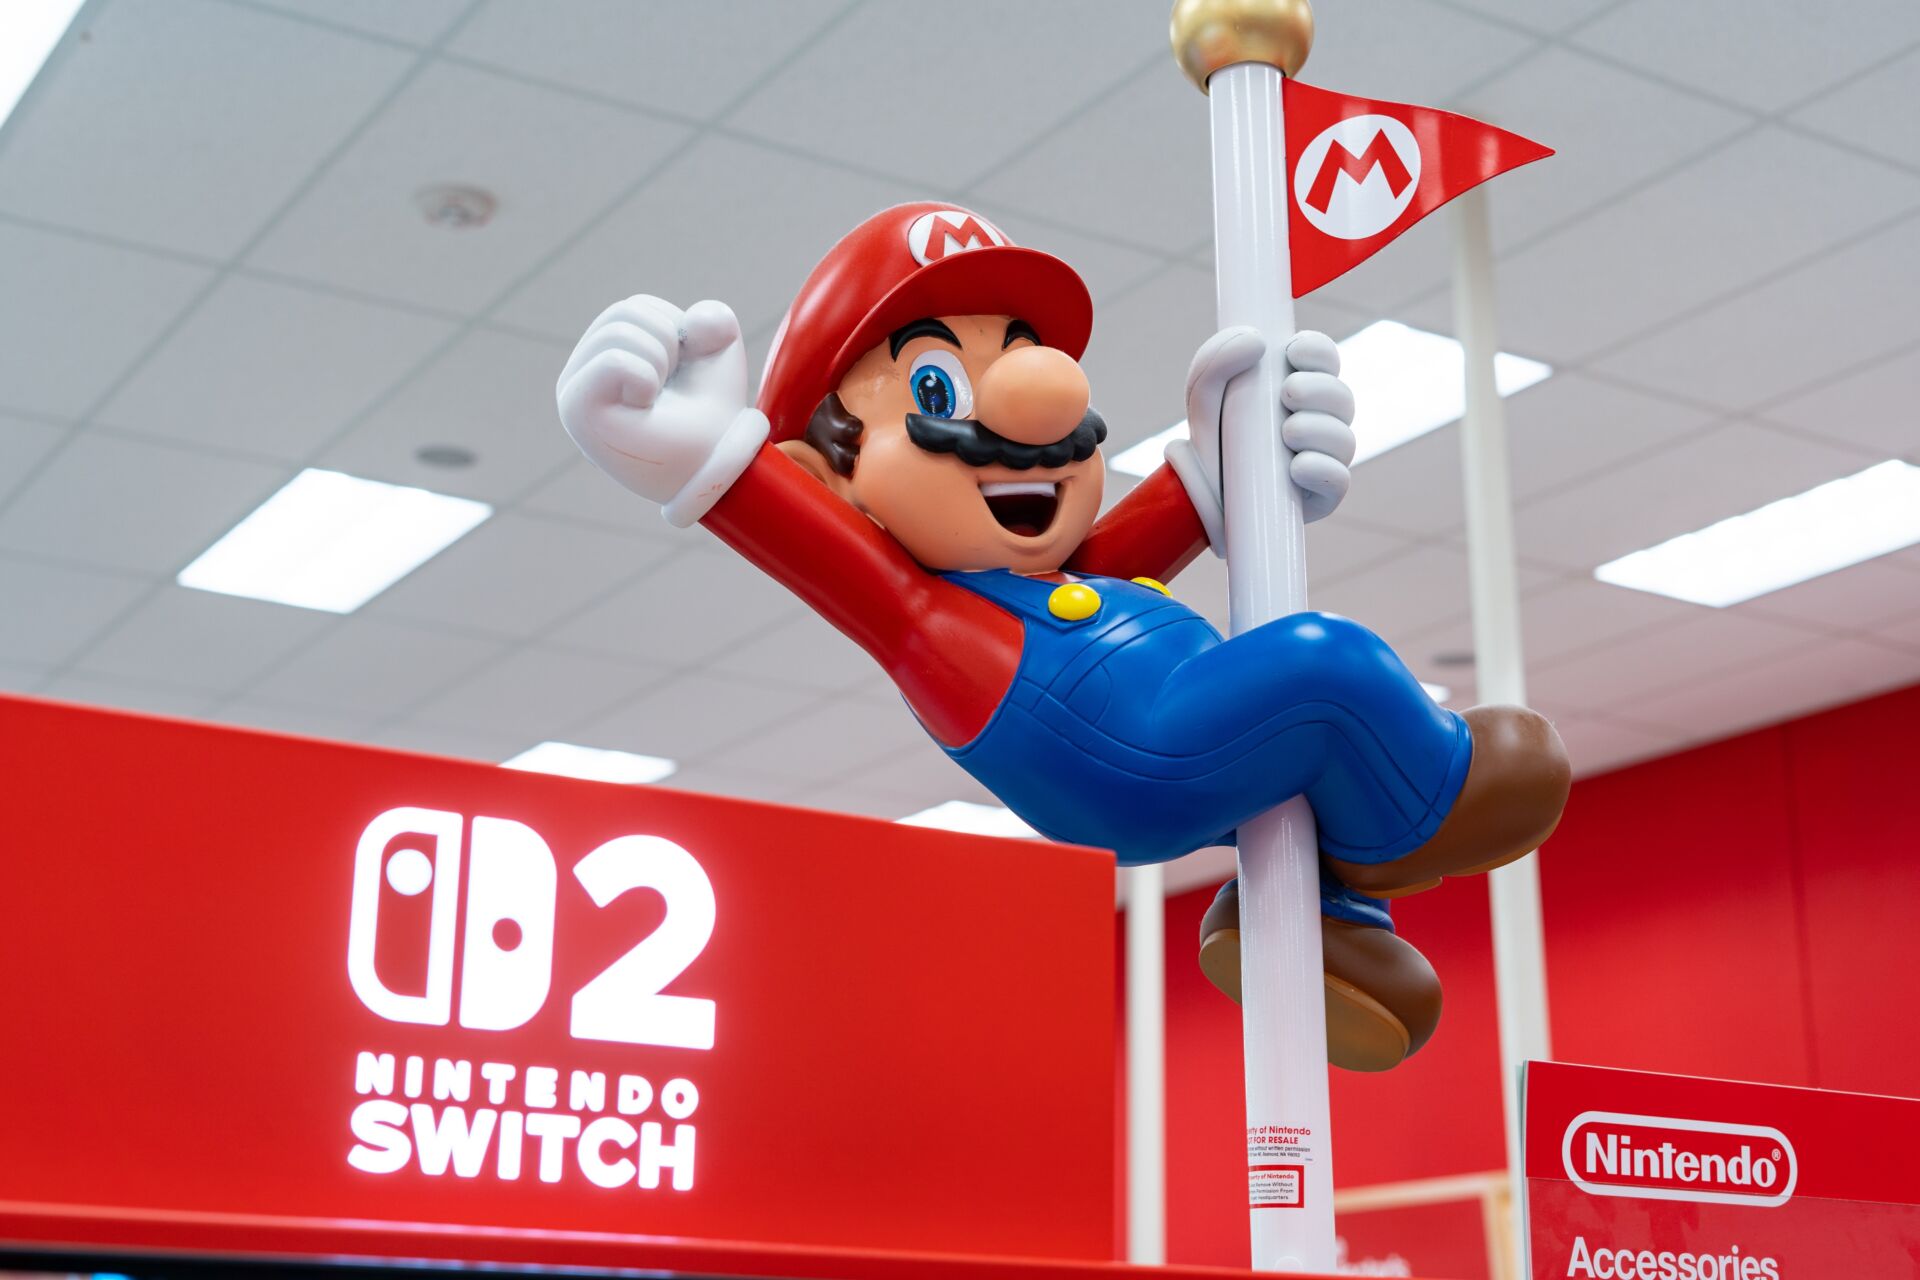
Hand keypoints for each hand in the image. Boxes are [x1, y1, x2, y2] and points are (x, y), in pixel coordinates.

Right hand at [556, 295, 768, 525]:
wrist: (715, 462)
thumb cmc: (711, 413)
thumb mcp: (719, 353)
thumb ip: (713, 318)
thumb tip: (696, 321)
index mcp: (604, 354)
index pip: (635, 307)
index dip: (676, 332)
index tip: (680, 375)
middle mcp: (580, 371)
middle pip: (623, 313)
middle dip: (668, 344)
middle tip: (669, 390)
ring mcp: (571, 391)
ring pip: (618, 331)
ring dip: (659, 363)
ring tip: (656, 400)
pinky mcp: (574, 410)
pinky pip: (614, 360)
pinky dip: (645, 378)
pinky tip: (645, 406)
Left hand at [1168, 327, 1356, 552]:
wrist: (1200, 497)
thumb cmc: (1210, 439)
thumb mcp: (1202, 394)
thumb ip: (1217, 359)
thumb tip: (1257, 341)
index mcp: (1300, 390)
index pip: (1326, 361)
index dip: (1319, 351)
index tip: (1292, 352)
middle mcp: (1320, 422)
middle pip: (1341, 398)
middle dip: (1320, 389)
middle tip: (1288, 392)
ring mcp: (1323, 459)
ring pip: (1344, 439)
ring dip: (1319, 429)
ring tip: (1288, 432)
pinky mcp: (1320, 497)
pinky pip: (1338, 481)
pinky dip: (1321, 469)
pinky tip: (1297, 467)